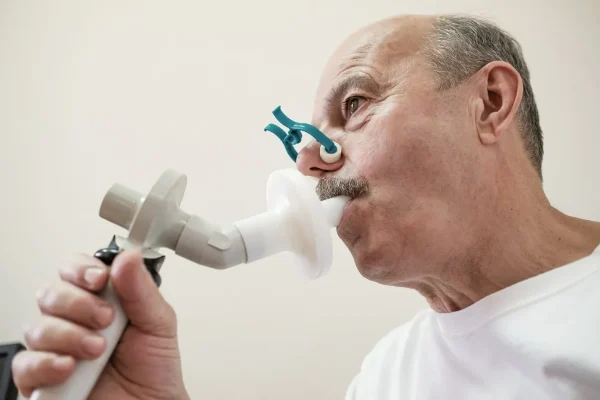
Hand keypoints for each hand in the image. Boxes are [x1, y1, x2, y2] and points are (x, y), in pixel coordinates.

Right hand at [12, 249, 189, 399]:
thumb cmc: (154, 368)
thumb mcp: (158, 323)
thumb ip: (141, 289)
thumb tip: (127, 257)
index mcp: (100, 300)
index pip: (75, 270)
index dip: (81, 269)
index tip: (99, 279)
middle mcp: (74, 321)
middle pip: (51, 293)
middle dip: (78, 304)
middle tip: (105, 320)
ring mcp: (57, 349)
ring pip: (38, 326)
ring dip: (70, 336)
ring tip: (98, 350)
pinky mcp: (44, 379)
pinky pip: (25, 364)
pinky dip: (47, 363)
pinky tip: (70, 367)